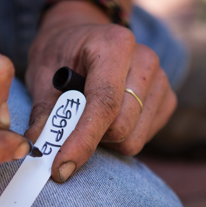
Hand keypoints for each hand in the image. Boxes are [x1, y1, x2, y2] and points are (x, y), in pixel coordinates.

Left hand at [25, 1, 176, 182]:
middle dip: (91, 138)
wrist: (84, 39)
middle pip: (121, 127)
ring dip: (105, 140)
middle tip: (71, 123)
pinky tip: (109, 117)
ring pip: (133, 139)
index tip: (61, 167)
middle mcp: (145, 60)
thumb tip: (38, 147)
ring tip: (90, 116)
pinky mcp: (167, 100)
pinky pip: (143, 139)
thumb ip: (44, 111)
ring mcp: (161, 80)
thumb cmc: (61, 55)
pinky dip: (121, 138)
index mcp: (114, 44)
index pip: (104, 103)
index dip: (82, 140)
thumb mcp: (42, 74)